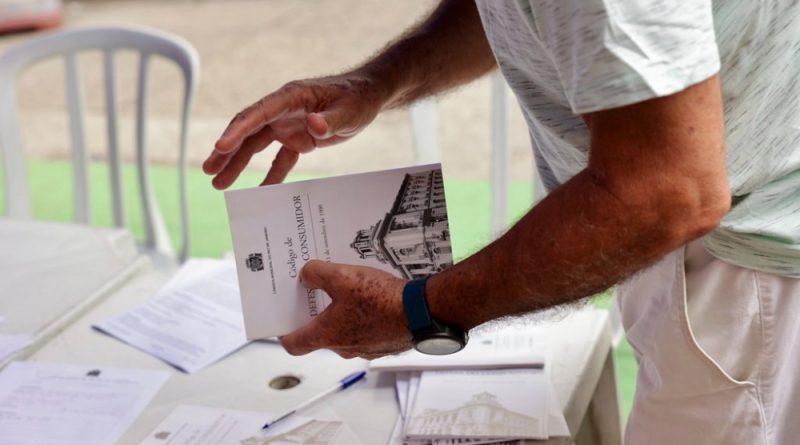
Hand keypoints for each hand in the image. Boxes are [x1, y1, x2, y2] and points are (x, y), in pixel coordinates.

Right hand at [203, 74, 387, 188]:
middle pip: (249, 130)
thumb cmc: (358, 98)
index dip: (238, 130)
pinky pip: (279, 159)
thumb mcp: (349, 111)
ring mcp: (288, 125)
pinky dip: (270, 175)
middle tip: (209, 170)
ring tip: (218, 182)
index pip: (259, 114)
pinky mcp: (297, 139)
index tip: (221, 146)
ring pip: (256, 145)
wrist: (368, 96)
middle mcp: (283, 110)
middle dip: (227, 150)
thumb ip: (330, 120)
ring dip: (238, 163)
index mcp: (291, 97)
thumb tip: (312, 125)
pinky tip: (259, 192)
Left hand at [279, 260, 411, 359]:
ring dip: (342, 316)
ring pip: (345, 333)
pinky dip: (363, 318)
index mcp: (327, 335)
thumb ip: (317, 274)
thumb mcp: (342, 277)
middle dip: (316, 316)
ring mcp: (366, 348)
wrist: (421, 312)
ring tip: (347, 292)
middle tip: (315, 295)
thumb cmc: (381, 300)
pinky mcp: (384, 343)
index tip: (281, 325)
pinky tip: (371, 299)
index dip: (284, 335)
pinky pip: (366, 331)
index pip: (295, 345)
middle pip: (321, 336)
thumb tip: (306, 276)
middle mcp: (344, 347)